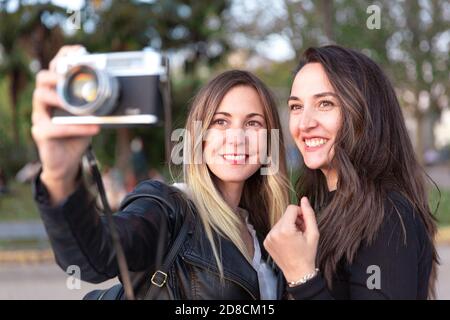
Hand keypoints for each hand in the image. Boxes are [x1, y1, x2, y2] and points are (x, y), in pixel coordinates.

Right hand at [31, 45, 99, 203]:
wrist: (67, 162)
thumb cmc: (79, 135)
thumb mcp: (91, 117)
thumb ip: (99, 105)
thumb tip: (123, 96)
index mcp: (58, 92)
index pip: (56, 68)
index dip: (65, 56)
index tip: (80, 51)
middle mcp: (45, 100)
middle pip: (42, 78)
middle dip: (56, 73)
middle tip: (71, 76)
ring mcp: (40, 115)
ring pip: (41, 97)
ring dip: (61, 98)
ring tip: (78, 104)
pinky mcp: (41, 133)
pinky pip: (55, 127)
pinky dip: (77, 127)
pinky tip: (94, 128)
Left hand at [263, 197, 319, 282]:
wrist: (298, 272)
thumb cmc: (307, 254)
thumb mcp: (313, 233)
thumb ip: (309, 214)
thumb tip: (304, 199)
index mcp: (285, 230)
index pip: (291, 208)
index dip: (300, 212)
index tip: (305, 222)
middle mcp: (273, 232)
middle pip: (285, 215)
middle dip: (295, 220)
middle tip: (302, 232)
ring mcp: (268, 237)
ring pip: (280, 222)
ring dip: (289, 226)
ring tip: (295, 238)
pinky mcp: (266, 241)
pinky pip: (275, 230)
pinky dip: (282, 232)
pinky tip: (288, 242)